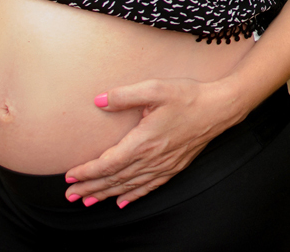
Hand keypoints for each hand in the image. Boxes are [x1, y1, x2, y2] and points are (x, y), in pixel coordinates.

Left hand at [63, 78, 248, 207]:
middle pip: (115, 179)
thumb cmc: (188, 96)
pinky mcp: (174, 167)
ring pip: (129, 186)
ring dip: (106, 194)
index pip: (108, 163)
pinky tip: (122, 202)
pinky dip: (133, 196)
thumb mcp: (155, 88)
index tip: (70, 176)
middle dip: (90, 188)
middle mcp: (152, 159)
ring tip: (88, 200)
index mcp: (143, 142)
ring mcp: (164, 166)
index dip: (87, 172)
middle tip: (70, 195)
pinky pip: (149, 187)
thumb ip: (124, 95)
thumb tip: (98, 101)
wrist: (220, 108)